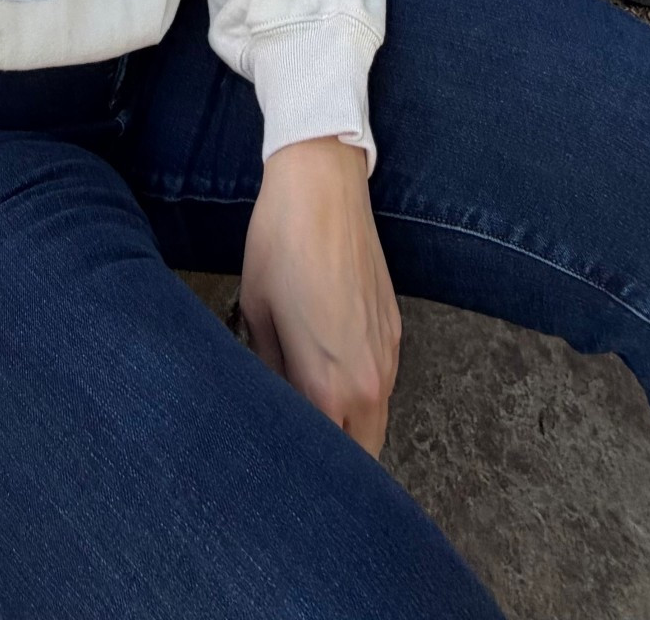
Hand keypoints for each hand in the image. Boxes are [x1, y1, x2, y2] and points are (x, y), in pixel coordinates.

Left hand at [238, 135, 401, 456]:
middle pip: (361, 453)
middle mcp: (369, 381)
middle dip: (333, 458)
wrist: (323, 186)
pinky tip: (325, 365)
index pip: (327, 458)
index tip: (278, 456)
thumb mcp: (256, 312)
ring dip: (348, 425)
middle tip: (293, 439)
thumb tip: (268, 400)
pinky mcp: (394, 329)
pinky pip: (380, 382)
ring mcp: (388, 354)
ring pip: (375, 419)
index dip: (301, 464)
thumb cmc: (282, 242)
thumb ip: (266, 372)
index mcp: (328, 386)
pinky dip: (359, 391)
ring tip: (304, 403)